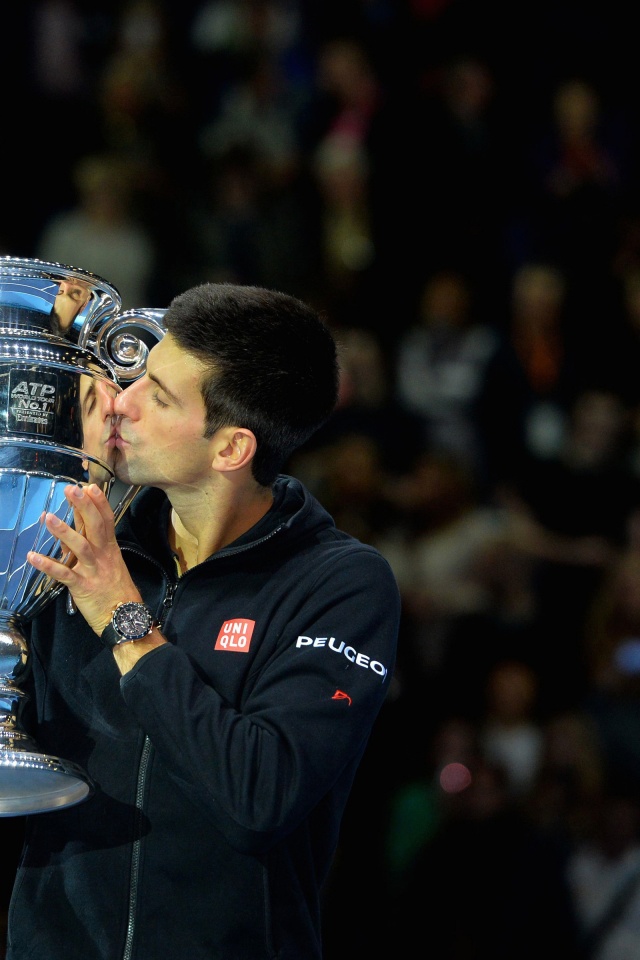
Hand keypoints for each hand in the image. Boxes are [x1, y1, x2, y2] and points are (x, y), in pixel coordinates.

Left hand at [27, 483, 141, 636]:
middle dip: (84, 507)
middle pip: (95, 526)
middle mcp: (103, 556)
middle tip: (72, 490)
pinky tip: (33, 557)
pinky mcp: (82, 586)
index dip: (99, 503)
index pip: (107, 520)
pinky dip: (48, 566)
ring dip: (64, 531)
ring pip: (80, 547)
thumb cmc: (116, 590)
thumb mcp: (108, 563)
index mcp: (110, 548)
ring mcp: (93, 570)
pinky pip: (63, 574)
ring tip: (48, 517)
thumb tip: (73, 528)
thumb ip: (91, 546)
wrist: (124, 617)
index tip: (89, 486)